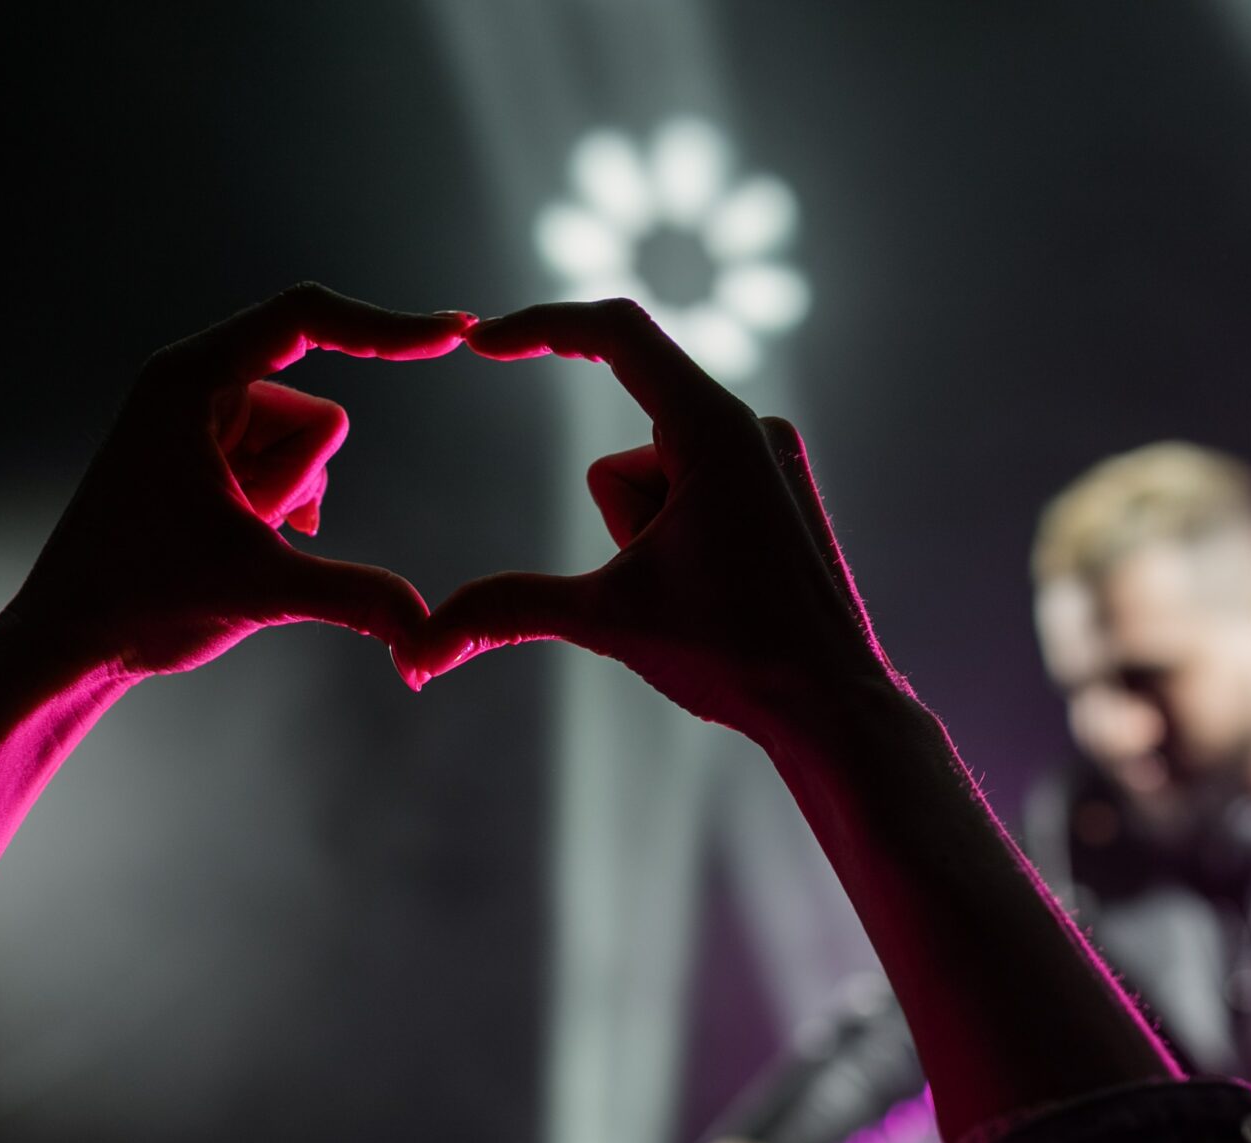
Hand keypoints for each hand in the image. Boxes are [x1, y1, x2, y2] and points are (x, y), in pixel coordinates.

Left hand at [12, 283, 471, 678]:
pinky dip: (283, 507)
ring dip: (287, 502)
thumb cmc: (136, 599)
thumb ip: (355, 598)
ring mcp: (204, 421)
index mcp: (190, 380)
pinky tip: (243, 541)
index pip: (305, 320)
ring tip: (226, 539)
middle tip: (238, 527)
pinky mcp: (211, 455)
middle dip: (298, 481)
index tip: (454, 334)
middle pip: (315, 412)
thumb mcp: (258, 590)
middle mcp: (195, 384)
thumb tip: (431, 634)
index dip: (383, 327)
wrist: (69, 638)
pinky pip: (289, 467)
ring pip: (307, 448)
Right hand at [397, 299, 898, 743]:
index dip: (540, 328)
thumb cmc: (738, 656)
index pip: (616, 332)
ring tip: (705, 595)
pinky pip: (696, 496)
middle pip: (626, 447)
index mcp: (714, 428)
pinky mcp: (781, 492)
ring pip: (657, 479)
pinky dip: (682, 540)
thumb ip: (506, 610)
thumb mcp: (606, 620)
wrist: (834, 708)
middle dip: (620, 522)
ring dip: (651, 537)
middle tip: (667, 585)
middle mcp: (751, 426)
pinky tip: (724, 594)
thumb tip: (416, 649)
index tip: (480, 344)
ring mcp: (772, 459)